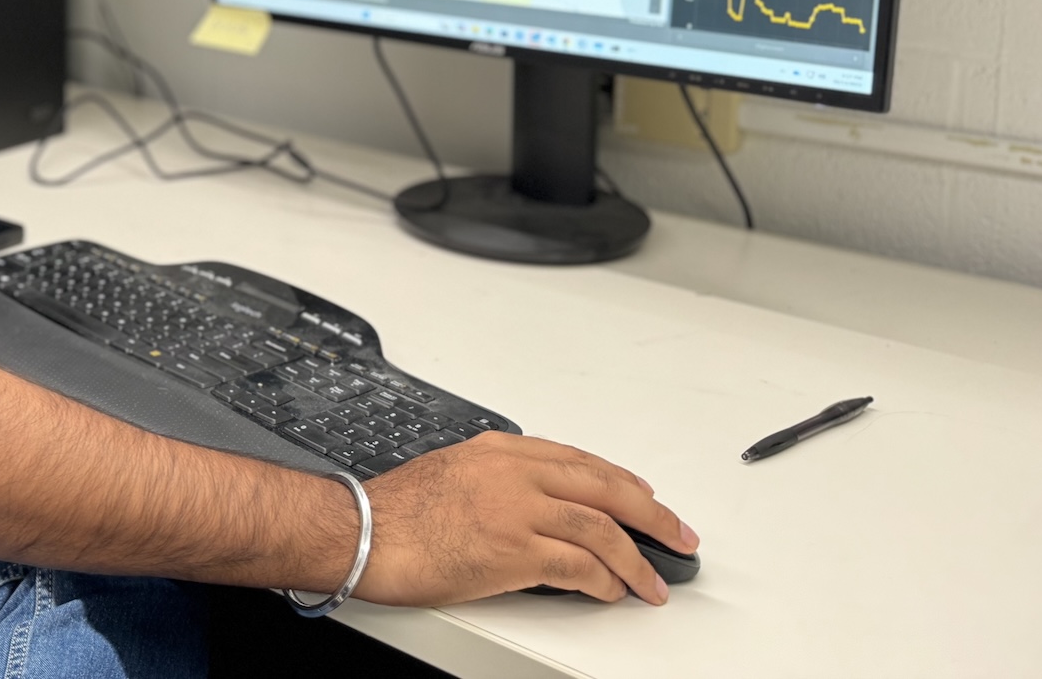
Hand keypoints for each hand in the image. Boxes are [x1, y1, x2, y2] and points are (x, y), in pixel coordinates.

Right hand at [353, 433, 697, 606]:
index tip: (642, 497)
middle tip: (677, 534)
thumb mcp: (451, 471)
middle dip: (650, 513)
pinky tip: (614, 593)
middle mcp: (513, 473)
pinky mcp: (514, 551)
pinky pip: (579, 567)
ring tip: (654, 582)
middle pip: (604, 486)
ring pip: (600, 528)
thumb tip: (531, 503)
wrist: (364, 534)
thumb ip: (495, 479)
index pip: (578, 460)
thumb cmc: (396, 511)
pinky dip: (605, 581)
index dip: (619, 481)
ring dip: (636, 558)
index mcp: (499, 450)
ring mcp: (516, 510)